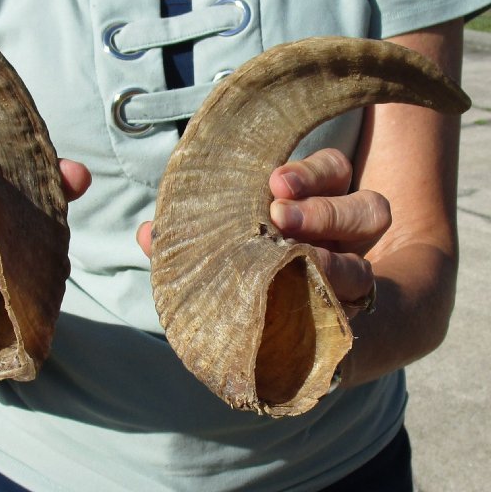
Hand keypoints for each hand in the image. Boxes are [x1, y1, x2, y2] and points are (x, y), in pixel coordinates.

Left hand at [136, 149, 388, 317]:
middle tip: (280, 214)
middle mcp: (348, 240)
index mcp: (317, 207)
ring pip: (370, 266)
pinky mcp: (352, 321)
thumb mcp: (227, 247)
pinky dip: (329, 312)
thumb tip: (148, 234)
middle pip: (368, 208)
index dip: (310, 173)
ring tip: (304, 264)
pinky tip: (303, 317)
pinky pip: (358, 315)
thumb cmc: (251, 274)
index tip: (274, 182)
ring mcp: (357, 281)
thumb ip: (194, 239)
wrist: (288, 347)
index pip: (333, 172)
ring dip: (337, 265)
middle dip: (324, 209)